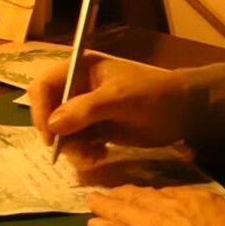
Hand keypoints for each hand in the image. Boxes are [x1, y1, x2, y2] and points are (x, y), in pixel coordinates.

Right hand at [29, 53, 188, 148]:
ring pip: (62, 132)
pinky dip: (84, 152)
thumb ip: (85, 110)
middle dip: (59, 134)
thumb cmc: (152, 94)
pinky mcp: (96, 128)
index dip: (39, 109)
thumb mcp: (118, 98)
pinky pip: (77, 142)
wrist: (185, 111)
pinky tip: (101, 154)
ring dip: (73, 147)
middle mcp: (77, 88)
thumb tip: (53, 125)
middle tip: (73, 150)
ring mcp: (86, 110)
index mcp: (78, 70)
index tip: (49, 134)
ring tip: (93, 155)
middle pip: (49, 112)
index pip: (43, 86)